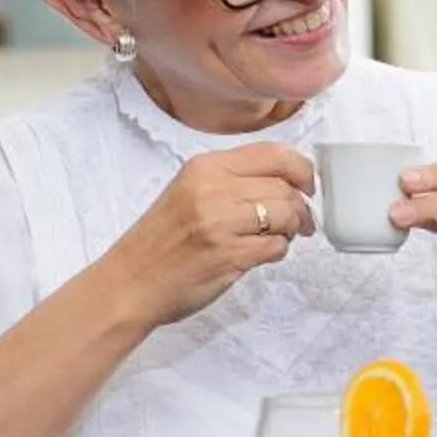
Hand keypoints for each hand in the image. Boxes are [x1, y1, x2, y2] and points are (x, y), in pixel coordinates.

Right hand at [98, 145, 317, 330]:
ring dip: (293, 229)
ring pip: (286, 214)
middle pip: (285, 186)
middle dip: (300, 206)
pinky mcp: (229, 255)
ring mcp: (220, 223)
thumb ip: (232, 180)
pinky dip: (278, 251)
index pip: (274, 153)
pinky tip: (262, 254)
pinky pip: (277, 246)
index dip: (301, 169)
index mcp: (205, 168)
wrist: (129, 283)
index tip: (307, 185)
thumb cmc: (160, 241)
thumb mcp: (189, 192)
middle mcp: (213, 190)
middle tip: (300, 222)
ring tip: (280, 237)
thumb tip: (287, 179)